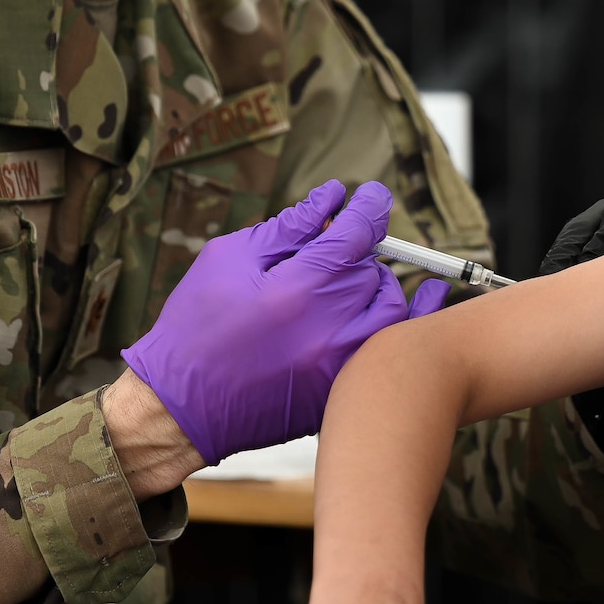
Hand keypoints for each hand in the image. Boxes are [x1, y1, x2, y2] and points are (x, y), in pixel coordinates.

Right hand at [122, 179, 449, 463]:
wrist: (178, 408)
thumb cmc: (193, 328)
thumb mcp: (228, 259)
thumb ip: (286, 227)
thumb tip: (330, 199)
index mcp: (296, 288)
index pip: (357, 233)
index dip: (370, 206)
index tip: (371, 195)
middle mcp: (327, 328)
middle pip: (373, 268)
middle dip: (359, 249)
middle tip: (337, 244)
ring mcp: (338, 364)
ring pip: (391, 306)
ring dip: (379, 283)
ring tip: (352, 278)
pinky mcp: (340, 389)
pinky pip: (390, 350)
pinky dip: (408, 320)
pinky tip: (425, 297)